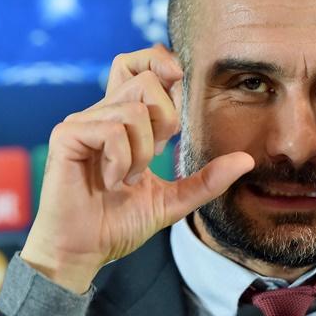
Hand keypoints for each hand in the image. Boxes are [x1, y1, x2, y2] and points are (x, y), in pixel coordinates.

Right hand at [21, 45, 253, 293]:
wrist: (83, 252)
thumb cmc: (119, 223)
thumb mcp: (173, 200)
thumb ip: (207, 179)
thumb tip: (247, 160)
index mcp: (125, 119)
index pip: (141, 63)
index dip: (165, 67)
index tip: (178, 110)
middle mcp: (103, 113)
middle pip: (146, 78)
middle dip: (166, 118)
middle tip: (157, 153)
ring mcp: (83, 122)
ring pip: (134, 108)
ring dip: (144, 150)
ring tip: (130, 178)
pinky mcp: (67, 136)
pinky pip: (112, 129)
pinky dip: (123, 160)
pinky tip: (113, 182)